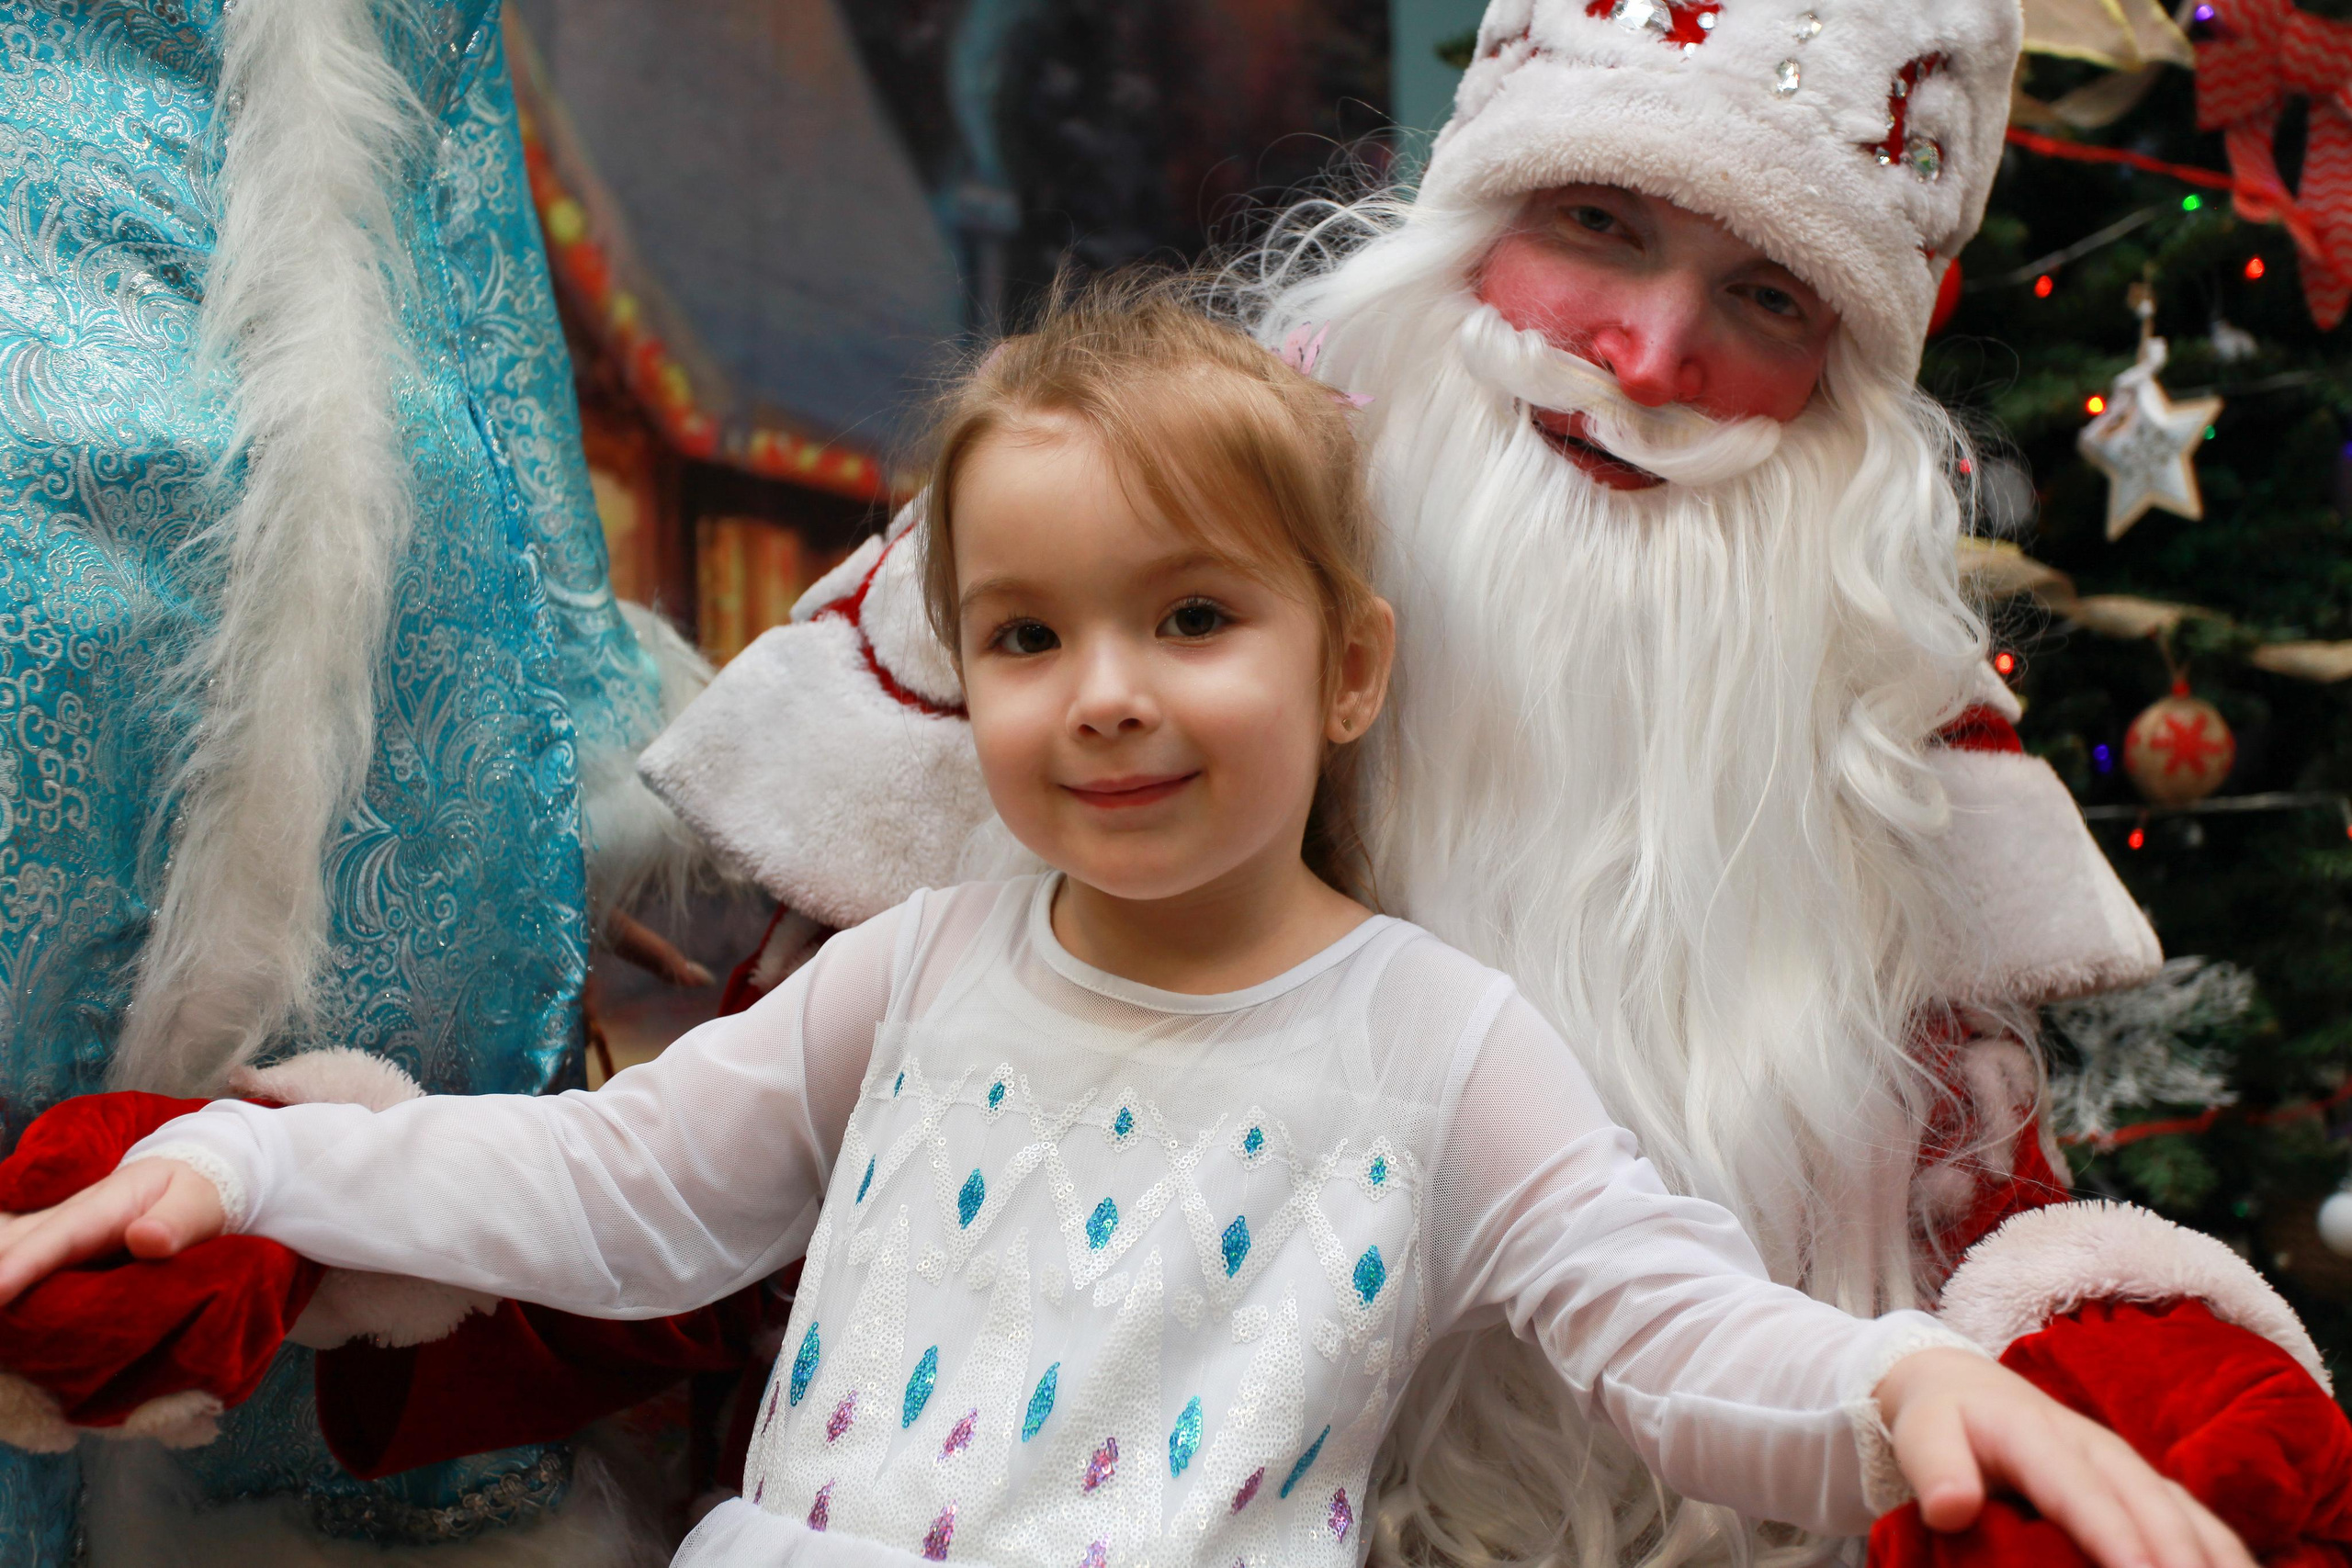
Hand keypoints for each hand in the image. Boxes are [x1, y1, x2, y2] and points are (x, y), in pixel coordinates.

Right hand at [0, 1158, 226, 1308]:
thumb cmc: (194, 1195)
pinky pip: (16, 1262)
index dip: (22, 1265)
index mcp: (102, 1208)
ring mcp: (53, 1238)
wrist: (186, 1184)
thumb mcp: (198, 1203)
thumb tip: (146, 1238)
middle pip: (12, 1245)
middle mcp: (65, 1221)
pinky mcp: (53, 1255)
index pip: (57, 1237)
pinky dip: (4, 1272)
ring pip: (7, 1250)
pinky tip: (4, 1312)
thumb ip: (177, 1220)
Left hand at [1875, 1347, 2254, 1567]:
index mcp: (2036, 1435)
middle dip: (2178, 1556)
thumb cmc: (1942, 1421)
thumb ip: (1935, 1469)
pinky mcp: (2141, 1483)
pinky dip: (2222, 1550)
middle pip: (2147, 1502)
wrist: (1962, 1386)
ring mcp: (2125, 1465)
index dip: (2113, 1535)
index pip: (2079, 1491)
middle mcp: (2094, 1447)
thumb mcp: (1923, 1435)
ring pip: (2183, 1511)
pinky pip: (2195, 1518)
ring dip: (2213, 1556)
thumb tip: (1951, 1509)